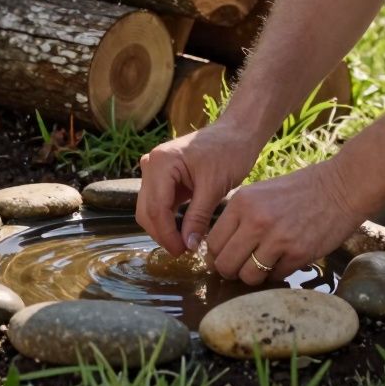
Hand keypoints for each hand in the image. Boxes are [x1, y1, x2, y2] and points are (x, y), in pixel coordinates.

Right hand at [136, 122, 260, 255]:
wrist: (237, 133)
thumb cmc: (229, 152)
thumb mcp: (214, 187)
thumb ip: (198, 217)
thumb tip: (189, 246)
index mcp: (161, 163)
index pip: (155, 208)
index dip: (166, 234)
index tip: (182, 252)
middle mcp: (151, 164)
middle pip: (147, 210)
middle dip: (162, 234)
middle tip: (184, 252)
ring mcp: (155, 170)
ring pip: (150, 209)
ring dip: (164, 228)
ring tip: (185, 244)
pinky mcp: (163, 177)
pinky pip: (159, 203)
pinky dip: (168, 218)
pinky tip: (184, 231)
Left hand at [206, 159, 368, 284]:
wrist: (341, 187)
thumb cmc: (300, 190)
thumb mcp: (261, 193)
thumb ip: (240, 217)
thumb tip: (221, 248)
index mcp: (242, 203)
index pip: (213, 242)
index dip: (217, 256)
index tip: (226, 258)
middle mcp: (255, 221)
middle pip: (226, 264)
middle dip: (231, 272)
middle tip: (241, 269)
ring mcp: (277, 239)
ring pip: (248, 276)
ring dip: (254, 277)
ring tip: (264, 266)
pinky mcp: (298, 254)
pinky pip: (276, 276)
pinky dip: (278, 273)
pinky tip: (286, 260)